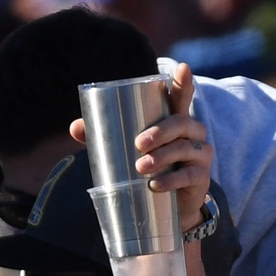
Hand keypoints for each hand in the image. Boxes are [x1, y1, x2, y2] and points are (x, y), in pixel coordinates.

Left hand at [70, 62, 212, 233]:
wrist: (168, 207)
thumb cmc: (148, 171)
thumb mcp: (128, 153)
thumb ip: (104, 138)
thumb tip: (75, 127)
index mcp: (175, 122)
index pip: (181, 98)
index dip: (183, 83)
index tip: (181, 68)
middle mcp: (192, 133)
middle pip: (180, 123)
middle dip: (160, 131)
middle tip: (139, 144)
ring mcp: (200, 155)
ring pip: (183, 148)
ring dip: (162, 157)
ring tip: (140, 168)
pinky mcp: (201, 178)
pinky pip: (188, 176)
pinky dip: (170, 180)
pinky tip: (155, 185)